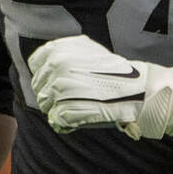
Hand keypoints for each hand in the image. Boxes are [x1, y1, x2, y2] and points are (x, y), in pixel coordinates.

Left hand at [28, 35, 172, 141]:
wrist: (137, 90)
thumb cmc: (115, 72)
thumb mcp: (88, 51)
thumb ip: (65, 54)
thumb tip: (46, 65)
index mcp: (59, 50)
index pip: (35, 65)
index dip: (45, 75)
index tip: (57, 81)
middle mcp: (56, 67)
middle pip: (39, 87)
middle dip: (51, 95)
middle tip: (73, 98)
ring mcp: (59, 89)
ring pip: (45, 105)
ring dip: (58, 109)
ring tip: (80, 106)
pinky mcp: (64, 110)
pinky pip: (55, 120)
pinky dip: (65, 123)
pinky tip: (80, 117)